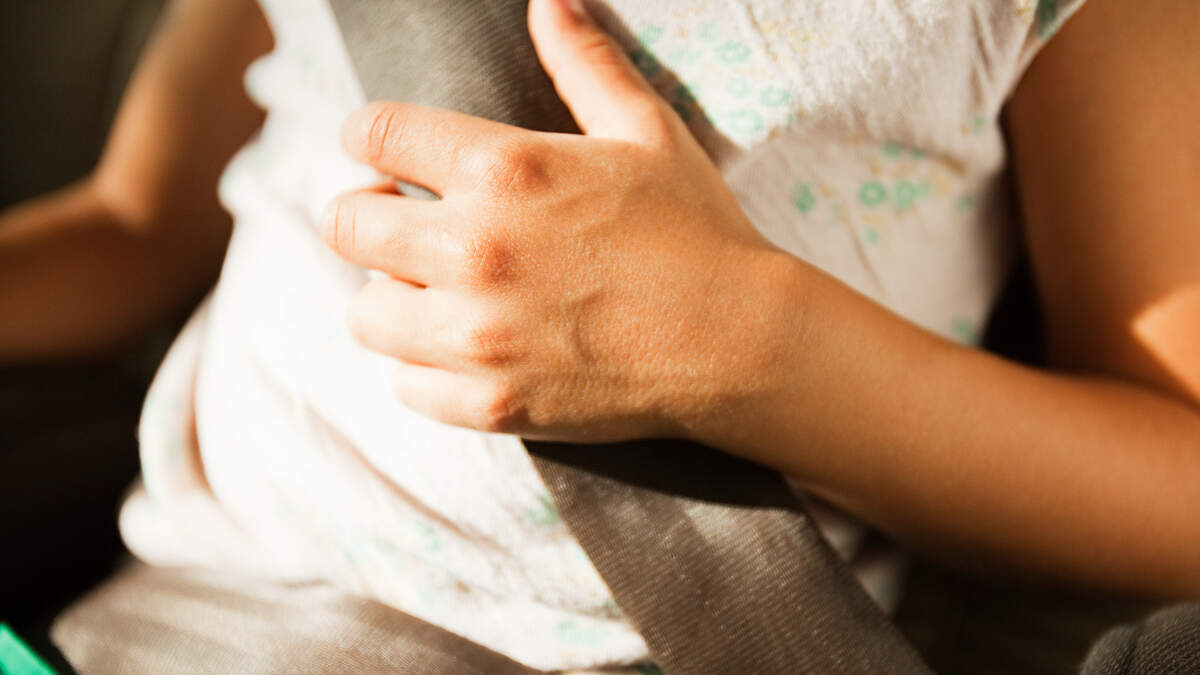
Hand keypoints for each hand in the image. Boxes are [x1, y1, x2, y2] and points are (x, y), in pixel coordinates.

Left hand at [322, 0, 794, 441]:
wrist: (741, 342)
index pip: (375, 133)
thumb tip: (547, 1)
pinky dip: (425, 367)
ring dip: (391, 296)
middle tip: (407, 223)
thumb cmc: (696, 230)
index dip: (370, 137)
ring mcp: (478, 338)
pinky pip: (405, 385)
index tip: (385, 152)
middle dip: (371, 214)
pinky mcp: (489, 405)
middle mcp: (475, 251)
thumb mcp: (646, 131)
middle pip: (348, 225)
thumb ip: (584, 63)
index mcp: (505, 169)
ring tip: (435, 292)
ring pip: (365, 314)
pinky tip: (466, 348)